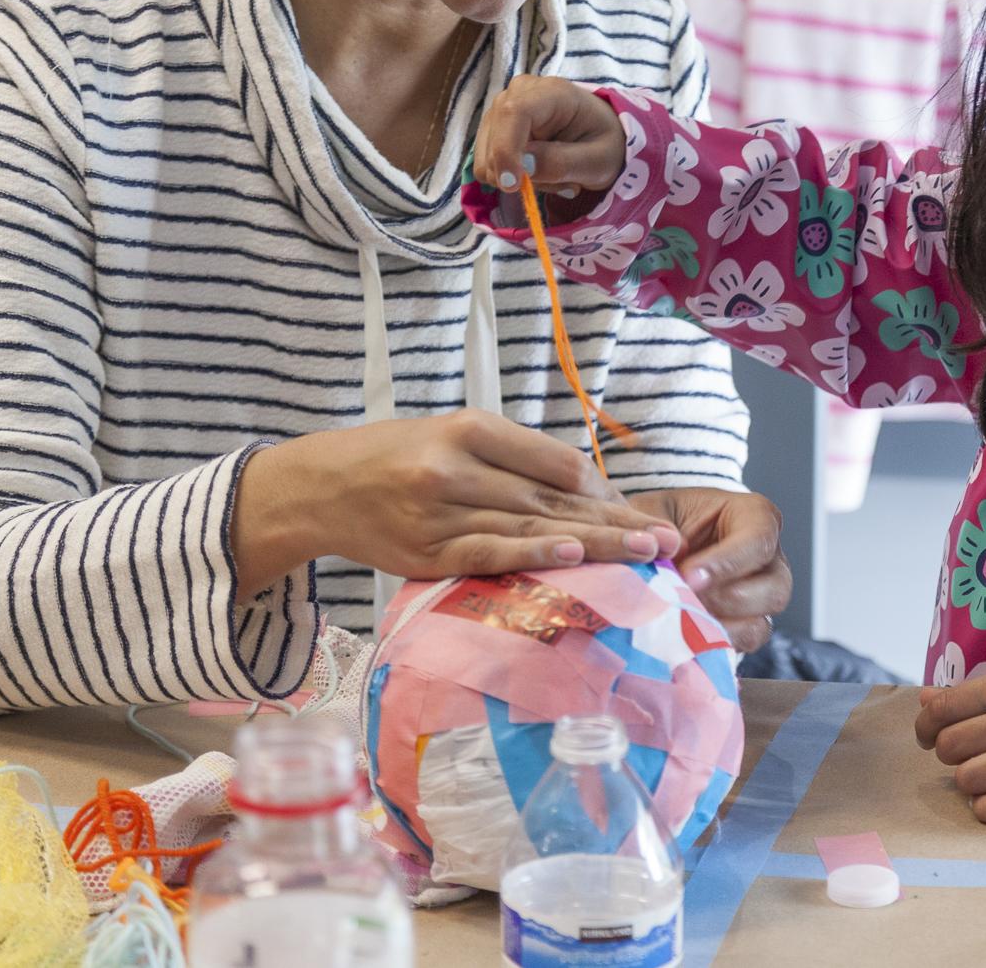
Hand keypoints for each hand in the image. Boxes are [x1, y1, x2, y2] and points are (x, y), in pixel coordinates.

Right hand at [230, 409, 684, 597]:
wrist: (317, 487)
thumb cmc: (394, 458)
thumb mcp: (451, 435)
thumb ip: (511, 457)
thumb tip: (584, 488)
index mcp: (470, 428)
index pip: (554, 460)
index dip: (601, 490)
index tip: (637, 511)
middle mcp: (457, 466)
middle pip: (552, 498)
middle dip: (615, 520)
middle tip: (668, 540)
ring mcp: (439, 512)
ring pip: (529, 526)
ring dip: (593, 544)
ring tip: (644, 554)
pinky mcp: (425, 552)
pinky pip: (488, 555)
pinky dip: (532, 556)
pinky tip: (572, 558)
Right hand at [473, 75, 627, 199]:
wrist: (599, 134)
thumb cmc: (604, 143)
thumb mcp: (597, 160)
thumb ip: (562, 163)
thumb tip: (523, 167)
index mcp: (551, 92)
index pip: (514, 113)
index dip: (506, 149)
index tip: (513, 184)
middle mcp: (518, 93)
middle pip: (493, 138)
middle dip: (520, 174)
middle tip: (563, 183)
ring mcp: (502, 109)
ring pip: (487, 158)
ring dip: (520, 179)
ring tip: (556, 176)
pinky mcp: (493, 129)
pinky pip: (488, 165)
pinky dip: (512, 178)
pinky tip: (541, 172)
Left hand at [627, 488, 789, 652]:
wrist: (657, 546)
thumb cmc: (663, 522)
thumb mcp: (652, 508)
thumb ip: (652, 524)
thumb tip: (664, 547)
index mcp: (755, 516)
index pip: (758, 541)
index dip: (725, 563)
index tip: (687, 576)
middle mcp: (769, 558)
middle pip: (774, 588)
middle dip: (723, 599)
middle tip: (682, 598)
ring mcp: (763, 596)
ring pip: (761, 624)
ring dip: (718, 627)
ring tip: (679, 617)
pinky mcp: (748, 625)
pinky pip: (744, 645)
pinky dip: (713, 644)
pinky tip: (683, 633)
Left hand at [915, 670, 985, 824]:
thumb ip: (970, 695)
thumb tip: (924, 701)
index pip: (946, 707)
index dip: (925, 724)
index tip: (926, 734)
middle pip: (951, 744)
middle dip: (948, 752)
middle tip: (963, 752)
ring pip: (968, 778)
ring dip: (967, 779)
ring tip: (983, 772)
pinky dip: (985, 807)